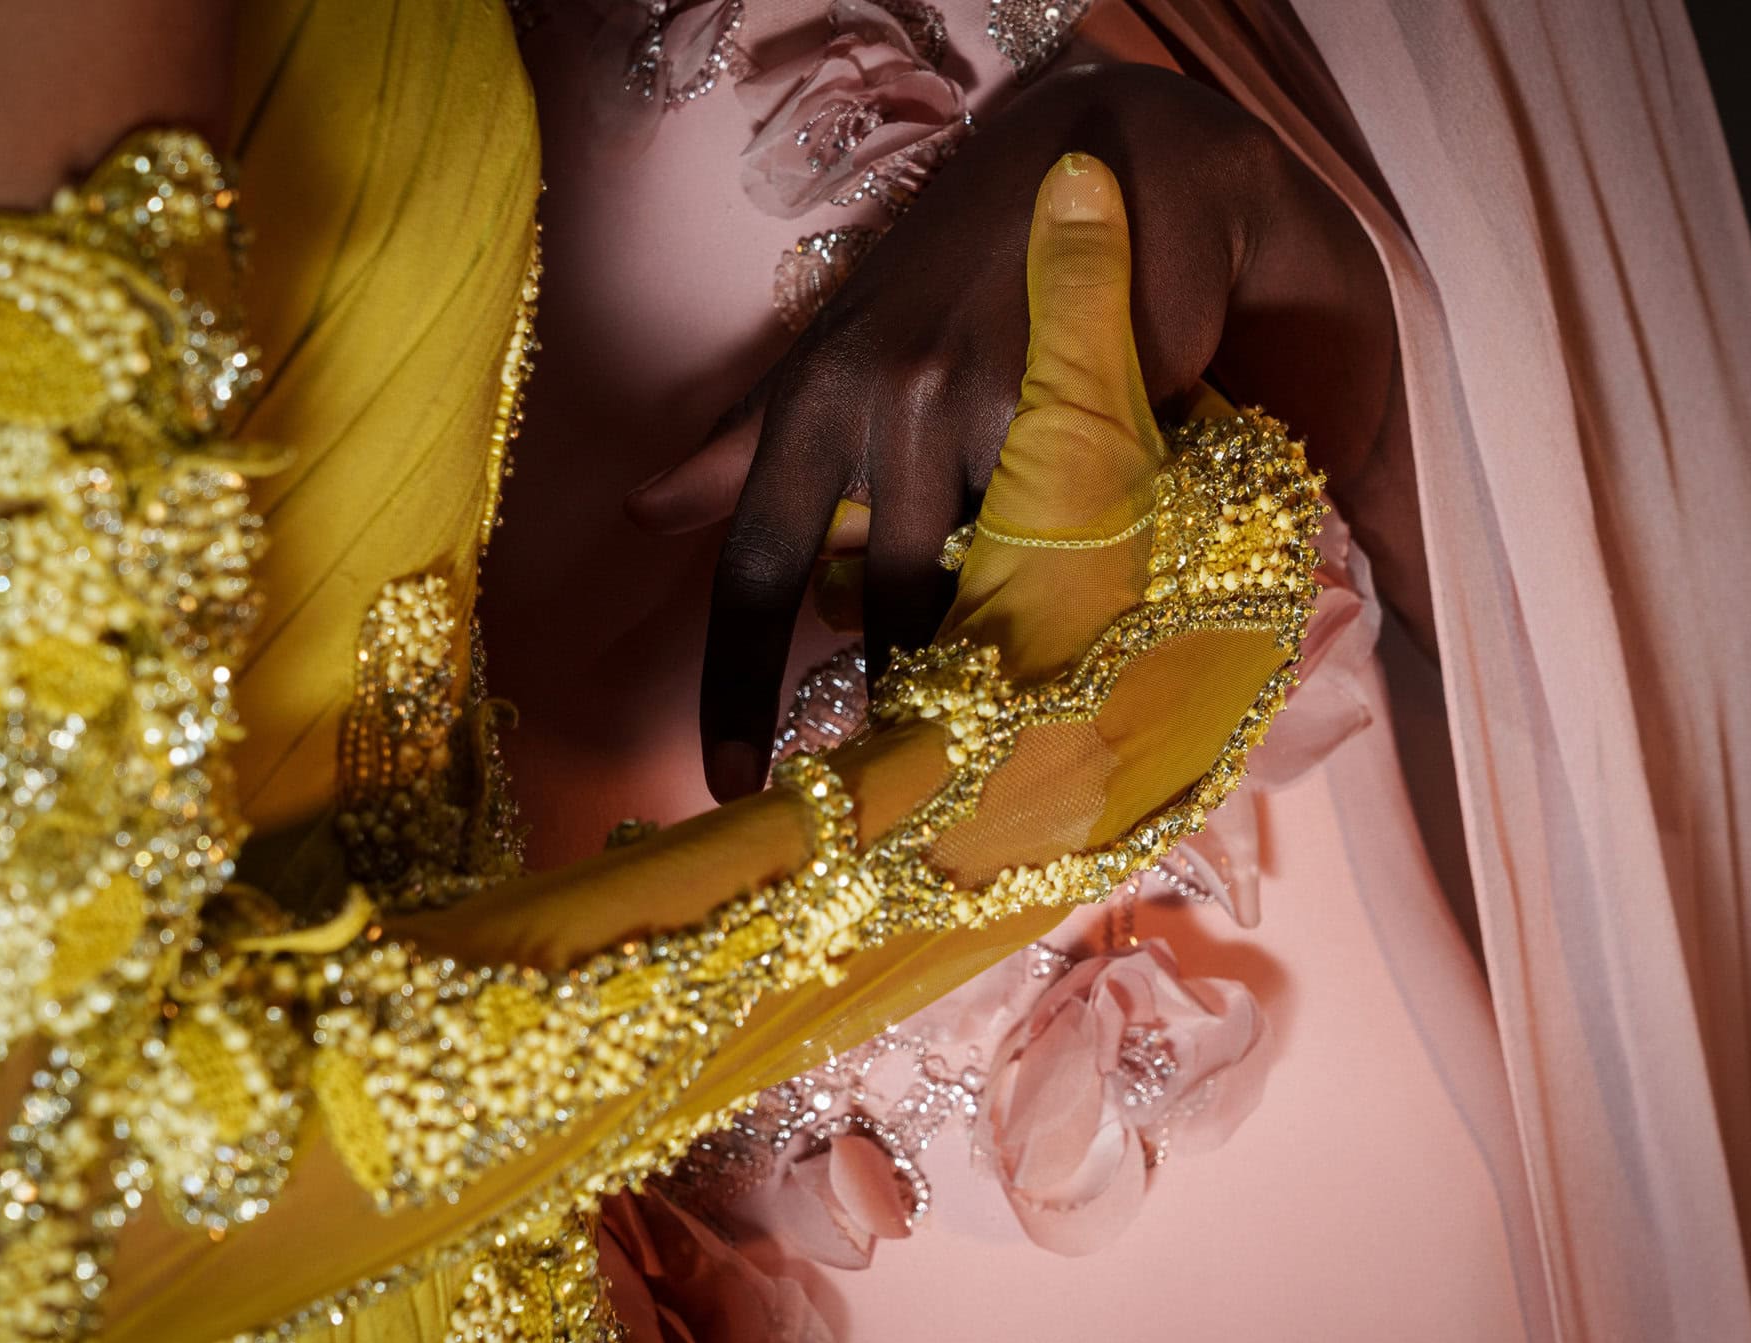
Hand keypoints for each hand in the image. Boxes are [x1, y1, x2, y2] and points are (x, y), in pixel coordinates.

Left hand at [626, 63, 1408, 800]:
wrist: (1092, 153)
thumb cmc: (943, 273)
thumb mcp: (830, 350)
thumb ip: (745, 439)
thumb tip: (645, 508)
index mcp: (807, 402)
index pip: (750, 568)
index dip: (735, 685)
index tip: (728, 782)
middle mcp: (881, 404)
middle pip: (880, 607)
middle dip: (908, 690)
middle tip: (925, 756)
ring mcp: (984, 404)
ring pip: (983, 586)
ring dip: (1004, 641)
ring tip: (1025, 682)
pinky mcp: (1081, 401)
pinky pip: (1075, 540)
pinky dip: (1085, 575)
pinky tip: (1105, 585)